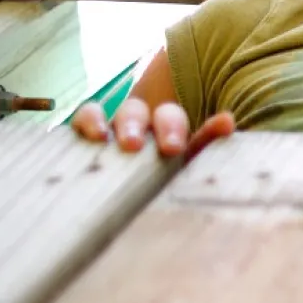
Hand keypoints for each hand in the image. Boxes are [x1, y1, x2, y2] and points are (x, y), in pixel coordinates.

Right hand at [71, 99, 234, 159]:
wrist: (138, 191)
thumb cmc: (171, 170)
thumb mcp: (190, 158)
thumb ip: (205, 142)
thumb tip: (227, 120)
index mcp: (165, 126)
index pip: (169, 116)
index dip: (170, 127)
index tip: (171, 148)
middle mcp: (135, 122)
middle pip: (134, 110)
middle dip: (134, 124)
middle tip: (133, 144)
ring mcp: (105, 129)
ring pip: (97, 113)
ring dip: (96, 120)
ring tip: (99, 138)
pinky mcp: (81, 140)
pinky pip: (75, 126)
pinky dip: (77, 128)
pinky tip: (77, 142)